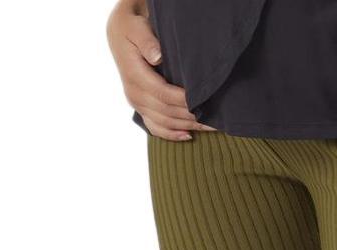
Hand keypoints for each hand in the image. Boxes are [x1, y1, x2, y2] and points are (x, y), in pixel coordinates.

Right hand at [106, 0, 212, 139]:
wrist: (119, 33)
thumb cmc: (131, 26)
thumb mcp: (136, 27)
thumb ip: (147, 41)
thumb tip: (157, 57)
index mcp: (134, 76)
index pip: (163, 94)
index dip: (184, 101)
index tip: (204, 101)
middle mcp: (135, 94)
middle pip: (167, 112)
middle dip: (192, 117)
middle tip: (216, 119)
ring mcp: (137, 103)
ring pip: (164, 123)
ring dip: (188, 127)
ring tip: (211, 127)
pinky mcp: (141, 108)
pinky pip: (155, 127)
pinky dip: (172, 135)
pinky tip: (189, 136)